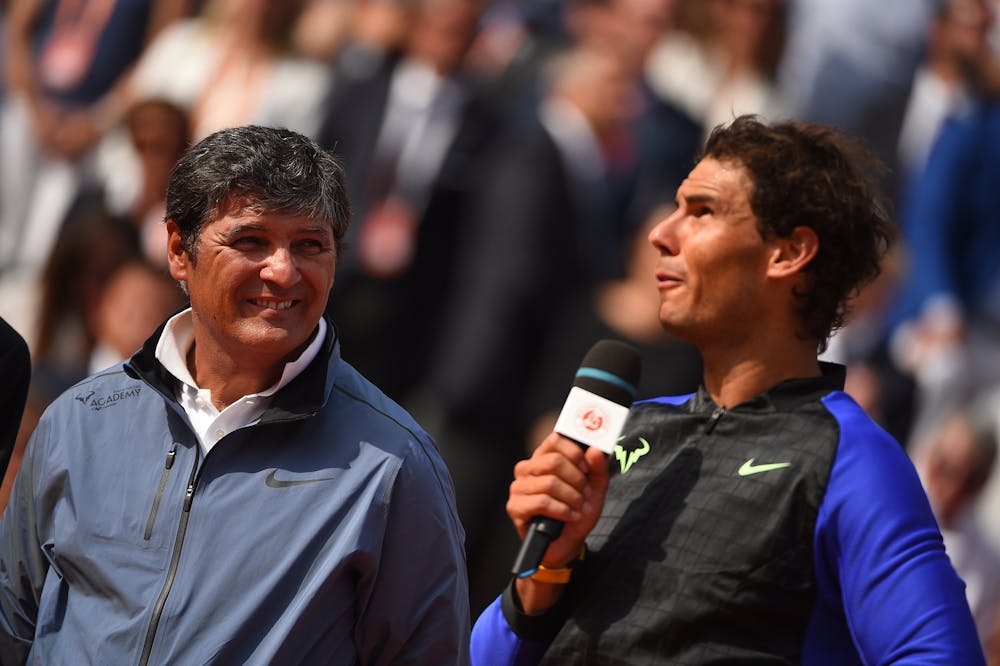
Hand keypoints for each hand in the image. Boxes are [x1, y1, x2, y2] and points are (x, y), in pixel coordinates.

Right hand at [507, 433, 608, 611]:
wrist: (566, 544)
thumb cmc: (576, 512)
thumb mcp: (594, 489)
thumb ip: (598, 469)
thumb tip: (594, 449)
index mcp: (543, 458)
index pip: (555, 440)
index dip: (574, 452)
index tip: (586, 468)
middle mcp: (527, 469)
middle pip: (553, 461)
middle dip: (576, 479)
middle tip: (585, 493)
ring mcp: (518, 487)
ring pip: (549, 482)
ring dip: (571, 497)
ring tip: (580, 507)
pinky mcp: (515, 506)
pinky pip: (542, 501)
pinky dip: (562, 510)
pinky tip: (570, 516)